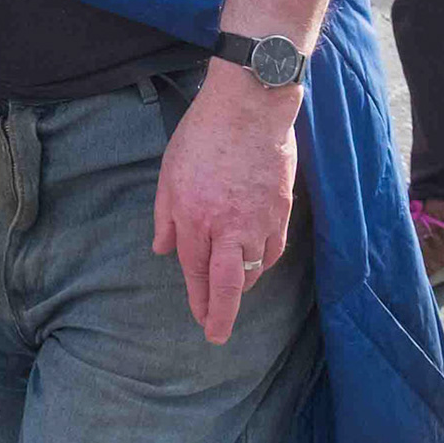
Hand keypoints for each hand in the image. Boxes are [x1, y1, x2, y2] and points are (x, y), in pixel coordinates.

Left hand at [152, 60, 300, 344]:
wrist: (249, 106)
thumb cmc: (203, 134)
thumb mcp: (170, 171)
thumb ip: (165, 215)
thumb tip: (162, 250)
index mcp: (194, 216)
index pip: (193, 269)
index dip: (197, 297)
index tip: (200, 317)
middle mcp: (226, 226)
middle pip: (227, 285)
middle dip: (222, 315)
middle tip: (217, 335)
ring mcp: (257, 221)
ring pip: (253, 270)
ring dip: (242, 286)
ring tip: (233, 291)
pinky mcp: (281, 211)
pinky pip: (273, 249)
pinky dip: (264, 262)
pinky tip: (256, 261)